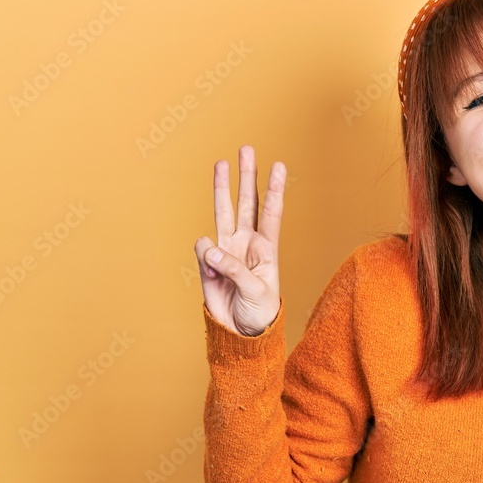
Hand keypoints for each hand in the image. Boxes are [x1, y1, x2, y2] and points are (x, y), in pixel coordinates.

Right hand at [194, 145, 286, 335]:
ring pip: (223, 211)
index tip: (279, 165)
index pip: (271, 212)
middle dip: (247, 176)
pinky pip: (203, 250)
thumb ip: (234, 269)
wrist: (241, 333)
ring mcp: (227, 250)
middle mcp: (247, 242)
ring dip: (222, 188)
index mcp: (267, 248)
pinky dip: (205, 257)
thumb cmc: (260, 312)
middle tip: (246, 149)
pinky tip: (213, 272)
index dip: (275, 189)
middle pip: (247, 202)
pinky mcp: (209, 263)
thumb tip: (210, 250)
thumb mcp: (256, 291)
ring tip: (220, 163)